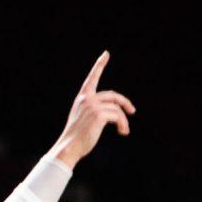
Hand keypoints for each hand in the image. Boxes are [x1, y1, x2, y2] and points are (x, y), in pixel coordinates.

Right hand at [50, 51, 135, 168]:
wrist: (69, 147)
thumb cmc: (77, 137)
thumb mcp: (83, 118)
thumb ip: (94, 109)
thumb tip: (115, 111)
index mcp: (82, 98)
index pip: (92, 78)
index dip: (99, 65)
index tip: (106, 54)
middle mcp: (87, 99)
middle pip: (113, 96)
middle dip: (125, 103)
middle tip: (132, 111)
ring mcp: (92, 106)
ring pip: (116, 108)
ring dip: (123, 120)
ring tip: (124, 131)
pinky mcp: (99, 114)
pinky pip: (117, 116)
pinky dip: (123, 124)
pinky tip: (123, 132)